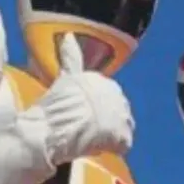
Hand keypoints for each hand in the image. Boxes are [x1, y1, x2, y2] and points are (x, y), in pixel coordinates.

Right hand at [35, 34, 134, 164]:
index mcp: (104, 81)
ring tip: (88, 140)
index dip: (93, 109)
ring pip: (119, 129)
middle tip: (83, 130)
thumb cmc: (58, 102)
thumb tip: (67, 35)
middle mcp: (118, 96)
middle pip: (114, 112)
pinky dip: (110, 149)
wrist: (62, 124)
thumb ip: (70, 56)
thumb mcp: (65, 76)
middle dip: (103, 122)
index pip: (105, 97)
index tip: (81, 116)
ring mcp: (123, 116)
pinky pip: (121, 145)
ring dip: (107, 136)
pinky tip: (95, 148)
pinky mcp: (124, 136)